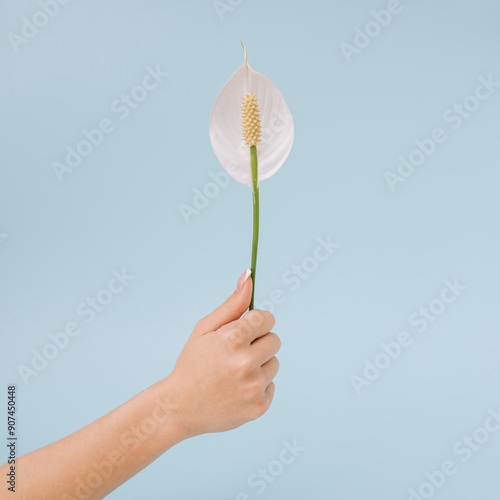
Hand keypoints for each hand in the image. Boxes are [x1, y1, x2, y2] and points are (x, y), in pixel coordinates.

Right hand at [160, 270, 280, 437]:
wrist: (179, 408)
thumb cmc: (193, 362)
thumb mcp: (206, 329)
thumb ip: (232, 304)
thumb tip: (249, 275)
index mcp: (232, 340)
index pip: (266, 319)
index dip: (258, 322)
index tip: (248, 329)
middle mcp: (245, 363)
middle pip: (275, 340)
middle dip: (259, 342)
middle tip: (237, 353)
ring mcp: (253, 387)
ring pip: (274, 363)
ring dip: (259, 364)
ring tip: (235, 372)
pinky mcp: (259, 407)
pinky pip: (271, 385)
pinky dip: (258, 386)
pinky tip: (237, 390)